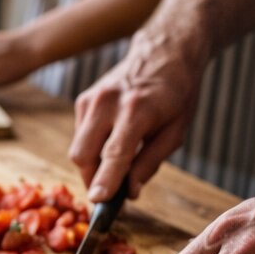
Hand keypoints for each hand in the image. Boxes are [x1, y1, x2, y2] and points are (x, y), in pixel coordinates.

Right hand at [68, 28, 204, 202]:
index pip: (115, 153)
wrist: (164, 51)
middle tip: (110, 191)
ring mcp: (91, 99)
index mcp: (138, 110)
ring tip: (115, 164)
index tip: (98, 202)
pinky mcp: (82, 100)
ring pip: (78, 148)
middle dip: (93, 179)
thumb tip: (129, 192)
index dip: (105, 180)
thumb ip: (150, 162)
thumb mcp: (176, 131)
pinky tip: (111, 140)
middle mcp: (108, 102)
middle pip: (83, 155)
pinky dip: (91, 148)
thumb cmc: (176, 94)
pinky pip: (80, 136)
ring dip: (92, 165)